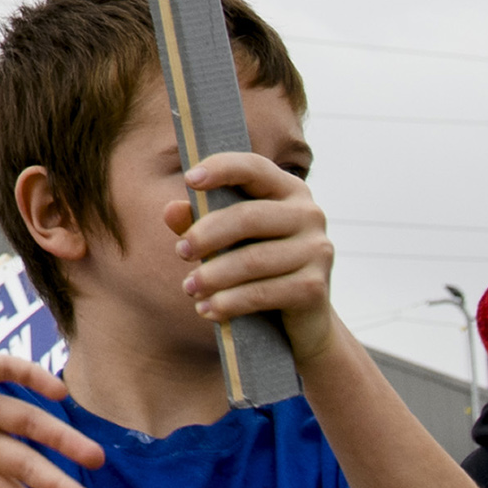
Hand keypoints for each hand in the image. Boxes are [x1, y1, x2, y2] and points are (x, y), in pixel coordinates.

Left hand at [175, 149, 339, 363]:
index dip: (222, 168)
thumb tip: (171, 210)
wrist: (300, 319)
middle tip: (180, 251)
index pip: (254, 168)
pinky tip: (207, 310)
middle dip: (206, 234)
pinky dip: (230, 302)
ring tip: (189, 288)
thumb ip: (199, 221)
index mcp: (287, 190)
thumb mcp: (227, 240)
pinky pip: (263, 292)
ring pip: (253, 260)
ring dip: (213, 276)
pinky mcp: (314, 287)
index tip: (189, 179)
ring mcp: (317, 250)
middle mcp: (309, 214)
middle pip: (248, 217)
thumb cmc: (256, 265)